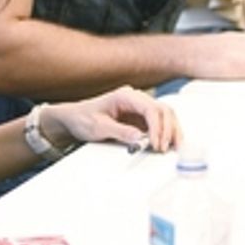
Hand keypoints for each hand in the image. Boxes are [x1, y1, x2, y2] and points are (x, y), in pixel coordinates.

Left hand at [41, 86, 180, 152]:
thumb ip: (120, 132)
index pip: (151, 108)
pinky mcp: (140, 119)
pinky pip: (159, 124)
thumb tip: (140, 138)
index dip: (157, 127)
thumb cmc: (82, 118)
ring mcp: (139, 108)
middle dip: (168, 130)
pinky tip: (168, 144)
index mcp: (125, 96)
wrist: (73, 119)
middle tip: (164, 148)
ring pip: (165, 116)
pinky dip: (166, 133)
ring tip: (171, 148)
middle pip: (162, 110)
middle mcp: (135, 99)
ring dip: (170, 131)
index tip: (156, 143)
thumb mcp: (98, 127)